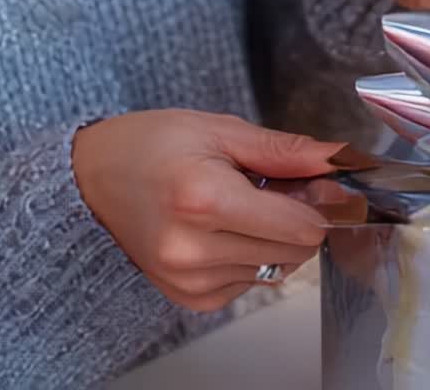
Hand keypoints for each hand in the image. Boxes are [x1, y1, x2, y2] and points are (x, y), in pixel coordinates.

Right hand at [72, 109, 340, 312]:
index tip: (320, 180)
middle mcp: (194, 249)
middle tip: (271, 183)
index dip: (321, 201)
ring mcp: (189, 280)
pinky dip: (250, 254)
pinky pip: (250, 281)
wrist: (89, 181)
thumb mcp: (218, 129)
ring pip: (277, 268)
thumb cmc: (149, 146)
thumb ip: (284, 150)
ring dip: (274, 236)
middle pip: (295, 249)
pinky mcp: (190, 299)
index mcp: (203, 198)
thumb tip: (340, 160)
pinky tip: (222, 227)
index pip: (301, 225)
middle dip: (298, 215)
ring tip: (239, 201)